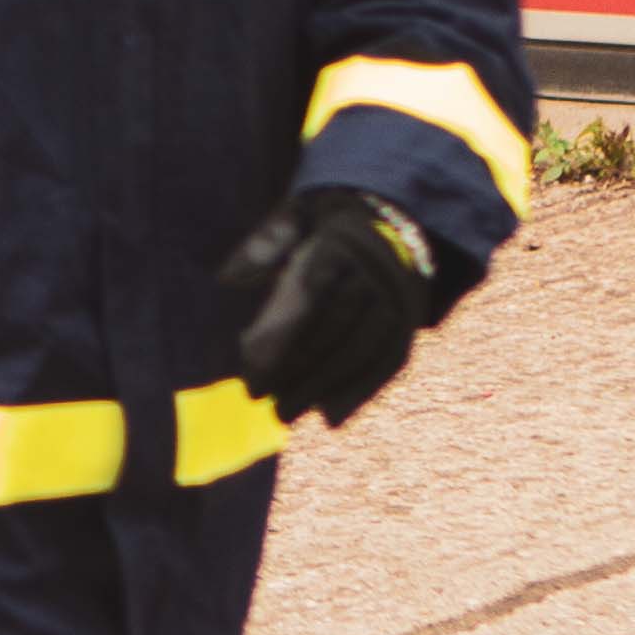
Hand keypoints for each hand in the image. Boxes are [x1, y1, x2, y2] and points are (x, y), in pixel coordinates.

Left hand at [224, 183, 437, 427]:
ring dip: (323, 388)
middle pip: (334, 330)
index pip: (309, 299)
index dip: (280, 337)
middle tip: (262, 400)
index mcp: (341, 244)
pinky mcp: (410, 324)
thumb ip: (263, 244)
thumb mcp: (295, 216)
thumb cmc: (326, 224)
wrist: (391, 219)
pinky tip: (331, 417)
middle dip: (297, 369)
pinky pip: (388, 363)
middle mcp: (375, 274)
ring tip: (287, 414)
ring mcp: (398, 300)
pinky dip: (360, 392)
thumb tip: (225, 277)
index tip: (251, 368)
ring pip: (360, 351)